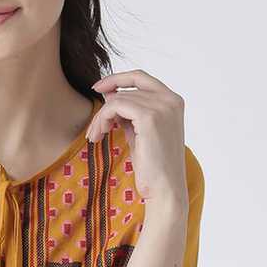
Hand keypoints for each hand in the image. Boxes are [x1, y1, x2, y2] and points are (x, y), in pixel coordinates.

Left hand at [86, 68, 187, 206]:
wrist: (164, 189)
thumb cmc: (152, 166)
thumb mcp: (139, 132)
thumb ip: (129, 112)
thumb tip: (109, 93)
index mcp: (172, 101)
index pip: (140, 77)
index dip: (117, 79)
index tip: (98, 89)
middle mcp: (170, 100)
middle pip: (125, 90)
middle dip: (104, 107)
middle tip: (94, 129)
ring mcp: (162, 106)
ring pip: (117, 99)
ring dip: (100, 118)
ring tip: (95, 137)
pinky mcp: (150, 117)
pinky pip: (115, 106)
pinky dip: (102, 119)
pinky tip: (99, 135)